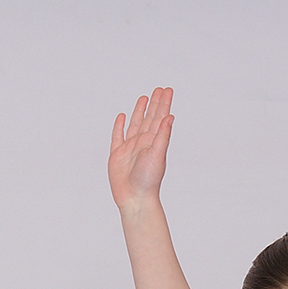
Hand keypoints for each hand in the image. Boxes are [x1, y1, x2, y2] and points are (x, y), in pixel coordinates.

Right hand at [109, 87, 173, 211]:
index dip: (163, 104)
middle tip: (160, 89)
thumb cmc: (148, 181)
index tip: (167, 90)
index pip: (160, 118)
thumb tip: (170, 116)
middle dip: (155, 104)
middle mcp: (143, 143)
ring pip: (135, 124)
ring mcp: (130, 148)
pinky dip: (119, 126)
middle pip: (150, 118)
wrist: (135, 199)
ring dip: (140, 111)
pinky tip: (121, 117)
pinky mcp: (117, 155)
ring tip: (144, 98)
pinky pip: (117, 137)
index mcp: (154, 142)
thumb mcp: (157, 155)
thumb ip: (163, 135)